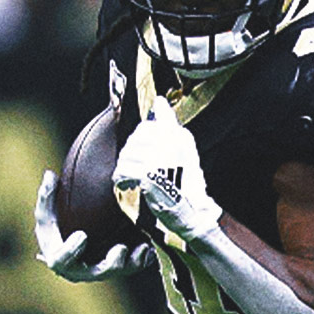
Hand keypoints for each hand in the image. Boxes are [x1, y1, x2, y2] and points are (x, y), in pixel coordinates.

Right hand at [32, 170, 153, 281]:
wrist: (72, 241)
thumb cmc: (56, 229)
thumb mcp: (47, 213)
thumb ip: (46, 196)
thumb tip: (49, 175)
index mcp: (60, 260)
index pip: (61, 261)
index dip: (71, 251)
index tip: (82, 236)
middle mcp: (82, 271)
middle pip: (98, 272)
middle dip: (111, 263)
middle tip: (120, 248)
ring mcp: (102, 271)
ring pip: (120, 271)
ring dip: (133, 261)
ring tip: (143, 247)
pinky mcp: (118, 269)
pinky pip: (133, 267)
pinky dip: (144, 259)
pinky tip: (152, 247)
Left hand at [112, 95, 222, 239]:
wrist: (191, 211)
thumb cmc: (185, 183)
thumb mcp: (183, 149)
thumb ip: (169, 124)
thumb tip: (160, 101)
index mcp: (179, 135)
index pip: (148, 125)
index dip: (141, 141)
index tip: (146, 155)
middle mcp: (170, 142)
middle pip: (134, 140)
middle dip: (131, 156)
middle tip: (137, 170)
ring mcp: (159, 157)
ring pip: (126, 156)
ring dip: (125, 169)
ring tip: (132, 179)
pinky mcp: (148, 174)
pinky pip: (123, 171)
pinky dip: (121, 180)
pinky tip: (128, 186)